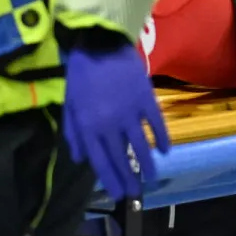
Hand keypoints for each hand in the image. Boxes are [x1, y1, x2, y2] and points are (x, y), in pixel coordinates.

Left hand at [63, 44, 170, 200]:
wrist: (100, 43)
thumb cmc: (81, 73)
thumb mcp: (70, 103)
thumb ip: (74, 132)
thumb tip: (80, 158)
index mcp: (88, 126)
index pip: (100, 160)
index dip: (109, 178)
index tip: (118, 193)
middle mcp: (109, 124)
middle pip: (120, 157)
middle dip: (128, 177)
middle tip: (135, 193)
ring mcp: (129, 113)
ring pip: (140, 144)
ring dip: (146, 163)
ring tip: (152, 177)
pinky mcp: (146, 100)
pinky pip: (155, 124)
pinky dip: (162, 138)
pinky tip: (166, 150)